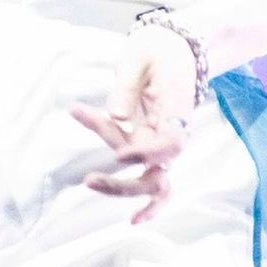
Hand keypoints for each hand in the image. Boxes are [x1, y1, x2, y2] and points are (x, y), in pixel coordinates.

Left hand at [69, 24, 197, 224]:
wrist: (177, 45)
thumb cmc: (158, 47)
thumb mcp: (139, 55)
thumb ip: (127, 85)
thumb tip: (117, 116)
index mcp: (177, 109)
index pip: (170, 143)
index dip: (146, 153)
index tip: (118, 154)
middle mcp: (175, 132)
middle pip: (159, 171)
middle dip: (125, 183)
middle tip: (89, 180)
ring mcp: (164, 141)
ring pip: (154, 179)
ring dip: (125, 189)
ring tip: (91, 184)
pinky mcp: (153, 144)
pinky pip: (154, 176)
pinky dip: (147, 201)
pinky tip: (135, 220)